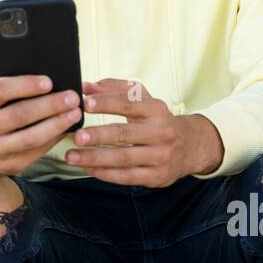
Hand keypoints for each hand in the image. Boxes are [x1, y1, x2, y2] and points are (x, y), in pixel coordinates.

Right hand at [0, 56, 81, 174]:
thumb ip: (1, 68)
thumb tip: (21, 47)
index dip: (25, 85)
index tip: (49, 81)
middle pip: (18, 115)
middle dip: (49, 105)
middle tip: (72, 97)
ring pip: (30, 138)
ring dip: (56, 124)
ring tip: (75, 112)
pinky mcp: (9, 166)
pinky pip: (36, 153)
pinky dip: (54, 139)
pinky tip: (67, 128)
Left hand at [64, 78, 219, 186]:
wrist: (190, 147)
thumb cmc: (157, 120)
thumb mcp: (143, 100)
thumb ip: (114, 89)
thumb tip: (86, 86)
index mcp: (156, 109)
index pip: (129, 103)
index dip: (106, 103)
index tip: (84, 103)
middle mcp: (161, 132)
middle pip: (125, 134)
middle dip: (98, 135)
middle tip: (76, 136)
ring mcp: (161, 156)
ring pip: (123, 158)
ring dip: (95, 157)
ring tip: (72, 156)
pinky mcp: (157, 176)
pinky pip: (126, 176)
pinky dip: (104, 173)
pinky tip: (87, 168)